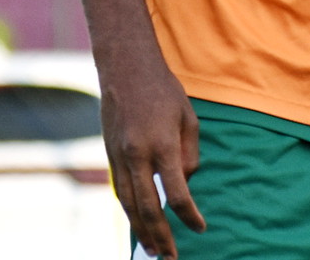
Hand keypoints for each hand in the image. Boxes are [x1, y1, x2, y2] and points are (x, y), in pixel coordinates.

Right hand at [99, 56, 204, 258]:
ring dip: (141, 231)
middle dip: (161, 235)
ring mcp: (119, 156)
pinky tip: (137, 225)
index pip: (177, 192)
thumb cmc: (163, 90)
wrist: (124, 68)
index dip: (189, 215)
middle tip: (171, 258)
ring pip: (128, 204)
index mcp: (162, 144)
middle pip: (148, 207)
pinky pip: (120, 191)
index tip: (200, 228)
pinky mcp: (109, 155)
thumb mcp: (188, 118)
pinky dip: (129, 212)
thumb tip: (185, 184)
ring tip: (152, 251)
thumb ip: (189, 155)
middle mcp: (137, 154)